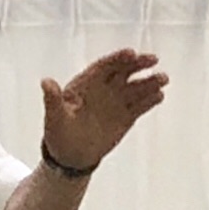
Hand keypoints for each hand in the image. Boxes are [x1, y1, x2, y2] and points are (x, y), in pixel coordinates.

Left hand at [41, 49, 166, 171]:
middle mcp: (104, 88)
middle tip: (153, 59)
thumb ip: (52, 99)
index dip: (117, 58)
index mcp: (86, 83)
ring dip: (150, 81)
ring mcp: (117, 101)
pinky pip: (141, 105)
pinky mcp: (127, 116)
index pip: (104, 66)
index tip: (131, 53)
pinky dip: (150, 100)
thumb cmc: (58, 134)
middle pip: (124, 71)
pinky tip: (160, 96)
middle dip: (139, 64)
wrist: (70, 156)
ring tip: (163, 79)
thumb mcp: (54, 117)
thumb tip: (45, 81)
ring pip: (136, 87)